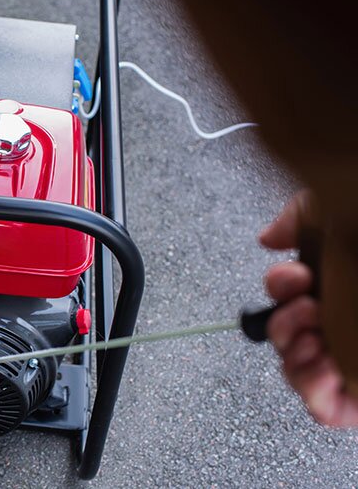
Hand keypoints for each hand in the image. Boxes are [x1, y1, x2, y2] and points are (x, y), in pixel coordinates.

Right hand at [260, 192, 357, 426]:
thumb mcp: (350, 213)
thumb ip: (305, 217)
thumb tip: (272, 238)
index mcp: (340, 287)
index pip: (289, 291)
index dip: (279, 286)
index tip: (294, 276)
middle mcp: (344, 323)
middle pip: (285, 333)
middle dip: (283, 321)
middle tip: (306, 307)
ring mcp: (354, 360)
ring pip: (296, 370)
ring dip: (293, 353)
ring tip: (314, 337)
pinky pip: (325, 408)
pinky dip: (314, 390)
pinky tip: (325, 367)